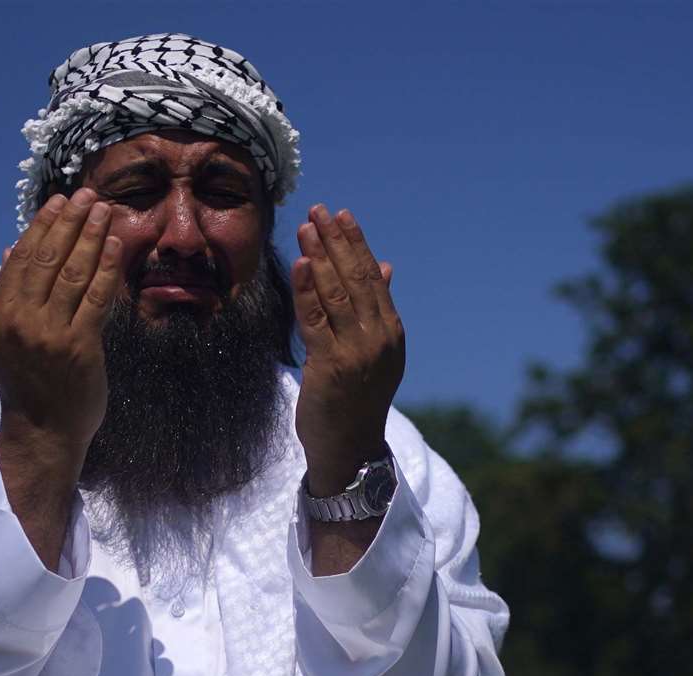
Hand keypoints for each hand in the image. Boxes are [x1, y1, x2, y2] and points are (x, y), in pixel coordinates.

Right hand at [0, 189, 124, 470]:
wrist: (42, 433)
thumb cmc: (27, 386)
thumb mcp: (5, 339)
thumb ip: (9, 295)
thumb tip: (9, 250)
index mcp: (0, 315)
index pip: (22, 258)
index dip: (42, 226)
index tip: (59, 202)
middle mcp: (21, 321)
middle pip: (48, 259)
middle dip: (70, 222)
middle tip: (87, 194)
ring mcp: (50, 334)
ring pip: (73, 273)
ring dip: (91, 236)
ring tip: (105, 210)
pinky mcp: (79, 347)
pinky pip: (96, 298)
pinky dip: (106, 268)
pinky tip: (115, 244)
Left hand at [291, 205, 403, 495]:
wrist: (350, 449)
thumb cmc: (356, 400)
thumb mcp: (374, 352)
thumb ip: (376, 309)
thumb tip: (384, 265)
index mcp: (391, 332)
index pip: (372, 277)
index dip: (356, 244)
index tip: (341, 216)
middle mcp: (378, 338)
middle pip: (355, 279)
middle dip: (337, 241)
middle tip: (319, 210)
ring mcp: (356, 352)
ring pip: (336, 294)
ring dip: (321, 256)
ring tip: (306, 227)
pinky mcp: (330, 365)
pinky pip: (316, 320)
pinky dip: (308, 290)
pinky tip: (302, 264)